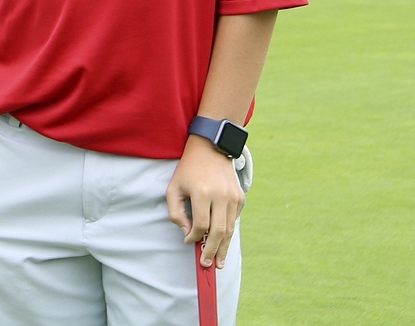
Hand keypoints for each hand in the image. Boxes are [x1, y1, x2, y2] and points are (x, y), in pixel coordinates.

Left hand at [167, 135, 244, 266]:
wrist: (210, 149)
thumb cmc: (188, 170)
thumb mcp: (174, 187)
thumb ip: (175, 212)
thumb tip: (187, 234)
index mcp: (202, 192)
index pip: (201, 225)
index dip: (195, 237)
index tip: (189, 242)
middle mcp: (221, 195)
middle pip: (219, 231)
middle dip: (213, 250)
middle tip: (208, 264)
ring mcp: (233, 197)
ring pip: (229, 229)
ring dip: (224, 247)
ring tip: (220, 262)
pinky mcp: (240, 198)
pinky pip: (233, 220)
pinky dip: (227, 232)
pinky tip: (222, 241)